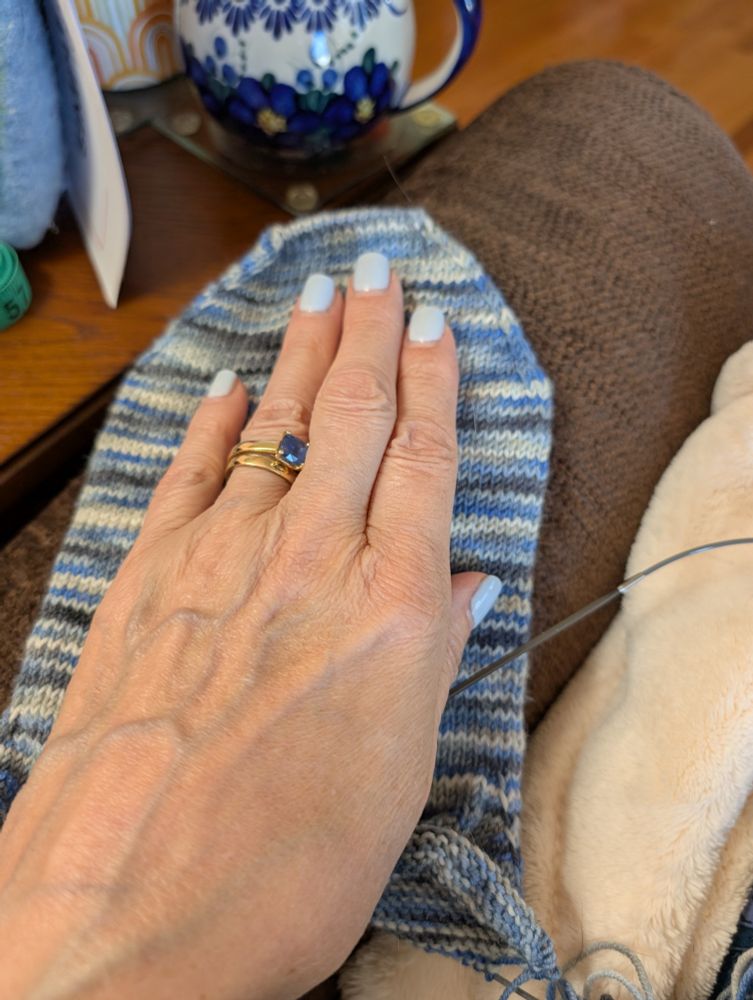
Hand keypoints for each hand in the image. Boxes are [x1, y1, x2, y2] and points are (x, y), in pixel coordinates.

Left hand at [0, 255, 499, 999]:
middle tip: (380, 267)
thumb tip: (461, 584)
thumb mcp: (396, 772)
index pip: (422, 462)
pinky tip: (225, 382)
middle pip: (352, 419)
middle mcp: (309, 565)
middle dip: (370, 333)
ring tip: (319, 294)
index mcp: (388, 612)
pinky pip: (187, 475)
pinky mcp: (148, 580)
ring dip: (300, 354)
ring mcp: (221, 563)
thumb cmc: (282, 870)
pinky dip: (209, 422)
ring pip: (274, 427)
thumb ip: (428, 657)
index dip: (434, 384)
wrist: (126, 917)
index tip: (436, 325)